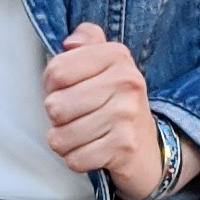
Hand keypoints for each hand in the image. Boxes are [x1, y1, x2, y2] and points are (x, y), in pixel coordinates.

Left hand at [44, 21, 199, 199]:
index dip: (51, 86)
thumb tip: (71, 43)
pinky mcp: (124, 147)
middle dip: (58, 118)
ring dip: (65, 141)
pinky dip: (76, 159)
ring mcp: (126, 115)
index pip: (56, 71)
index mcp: (117, 56)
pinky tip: (91, 151)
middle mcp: (126, 82)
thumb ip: (87, 39)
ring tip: (83, 135)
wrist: (148, 148)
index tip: (67, 90)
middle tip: (77, 117)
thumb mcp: (106, 63)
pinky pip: (74, 159)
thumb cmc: (116, 103)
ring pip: (60, 136)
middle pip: (55, 106)